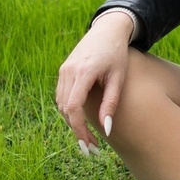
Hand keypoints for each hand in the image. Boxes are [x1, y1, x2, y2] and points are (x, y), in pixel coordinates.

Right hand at [54, 10, 134, 150]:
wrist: (107, 30)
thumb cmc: (117, 54)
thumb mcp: (118, 79)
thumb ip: (111, 104)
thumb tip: (106, 130)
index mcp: (83, 72)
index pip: (73, 107)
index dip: (79, 129)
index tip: (89, 144)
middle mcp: (68, 71)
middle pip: (65, 109)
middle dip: (76, 130)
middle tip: (91, 148)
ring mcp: (63, 70)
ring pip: (61, 104)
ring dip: (71, 122)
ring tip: (87, 138)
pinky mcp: (63, 71)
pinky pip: (62, 96)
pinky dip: (69, 110)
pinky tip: (81, 121)